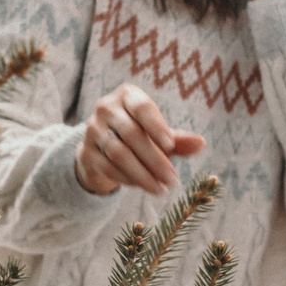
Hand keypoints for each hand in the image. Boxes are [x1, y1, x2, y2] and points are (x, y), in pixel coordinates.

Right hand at [73, 82, 204, 195]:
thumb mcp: (159, 136)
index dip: (156, 126)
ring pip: (119, 153)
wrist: (102, 150)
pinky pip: (108, 167)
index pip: (142, 108)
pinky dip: (128, 179)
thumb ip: (178, 140)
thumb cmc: (138, 136)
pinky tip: (143, 186)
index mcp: (127, 96)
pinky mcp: (85, 152)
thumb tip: (200, 143)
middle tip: (173, 179)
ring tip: (161, 189)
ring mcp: (92, 130)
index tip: (171, 146)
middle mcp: (106, 108)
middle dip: (155, 160)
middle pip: (131, 134)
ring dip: (143, 174)